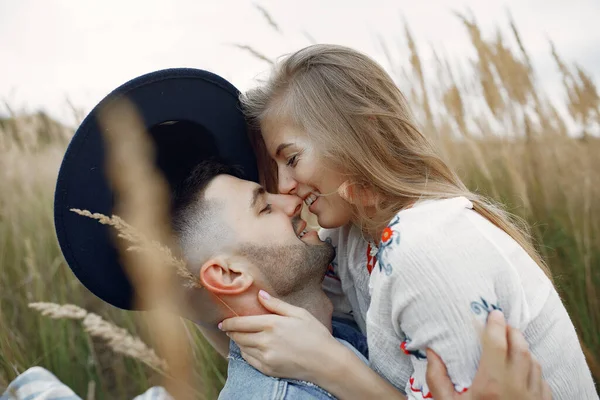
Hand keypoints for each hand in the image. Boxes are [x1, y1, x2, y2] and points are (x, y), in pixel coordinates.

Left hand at [220, 290, 338, 381]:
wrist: (326, 362)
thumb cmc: (315, 334)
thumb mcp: (299, 313)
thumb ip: (277, 304)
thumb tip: (259, 294)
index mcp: (272, 324)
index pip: (241, 323)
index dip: (229, 323)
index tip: (223, 322)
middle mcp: (265, 341)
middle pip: (238, 336)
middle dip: (231, 332)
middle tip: (229, 328)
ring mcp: (266, 357)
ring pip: (242, 348)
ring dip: (239, 342)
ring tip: (241, 337)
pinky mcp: (268, 369)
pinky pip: (249, 361)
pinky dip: (246, 354)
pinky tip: (250, 349)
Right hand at [426, 310, 551, 399]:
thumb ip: (437, 378)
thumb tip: (431, 352)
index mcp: (491, 384)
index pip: (497, 343)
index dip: (495, 324)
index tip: (493, 314)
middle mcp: (516, 387)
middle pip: (521, 348)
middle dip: (512, 332)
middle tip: (503, 325)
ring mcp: (533, 398)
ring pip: (534, 363)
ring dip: (524, 349)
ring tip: (513, 344)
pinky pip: (542, 381)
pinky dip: (534, 369)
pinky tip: (525, 370)